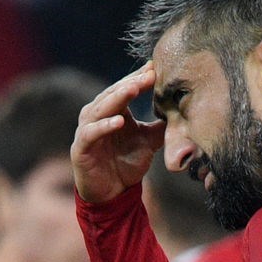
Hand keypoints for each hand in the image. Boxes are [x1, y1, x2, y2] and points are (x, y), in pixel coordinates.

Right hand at [70, 63, 165, 203]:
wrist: (111, 194)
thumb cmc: (126, 164)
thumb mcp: (148, 142)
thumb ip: (161, 126)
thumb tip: (182, 111)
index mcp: (112, 110)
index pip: (125, 88)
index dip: (140, 78)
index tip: (156, 68)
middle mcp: (96, 115)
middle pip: (114, 94)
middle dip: (132, 83)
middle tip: (149, 74)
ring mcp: (86, 130)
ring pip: (101, 108)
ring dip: (117, 98)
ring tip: (134, 88)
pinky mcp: (80, 148)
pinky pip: (91, 134)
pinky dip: (104, 127)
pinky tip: (119, 122)